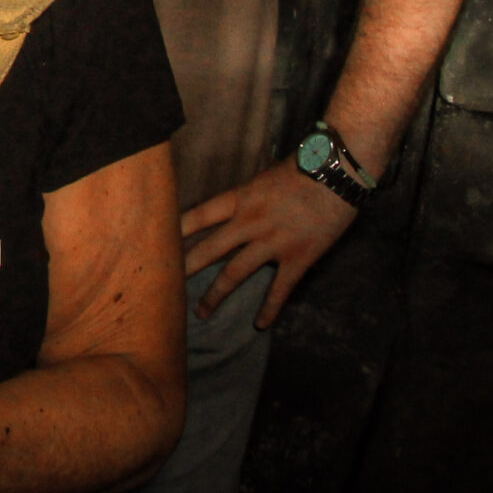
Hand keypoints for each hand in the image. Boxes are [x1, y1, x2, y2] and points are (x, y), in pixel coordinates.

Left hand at [178, 161, 356, 327]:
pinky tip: (260, 325)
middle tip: (161, 285)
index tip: (154, 244)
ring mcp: (272, 243)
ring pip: (234, 274)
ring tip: (200, 313)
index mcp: (240, 199)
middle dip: (182, 269)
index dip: (174, 231)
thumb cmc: (304, 168)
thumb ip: (246, 198)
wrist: (339, 172)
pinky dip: (269, 309)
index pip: (197, 216)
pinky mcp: (297, 259)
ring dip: (215, 295)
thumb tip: (229, 210)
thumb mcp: (264, 177)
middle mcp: (249, 223)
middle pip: (207, 250)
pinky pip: (279, 289)